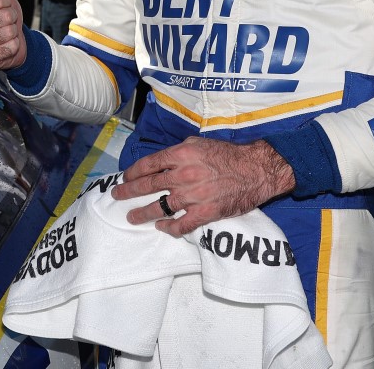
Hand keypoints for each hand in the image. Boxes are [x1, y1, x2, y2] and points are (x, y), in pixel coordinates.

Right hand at [0, 0, 27, 69]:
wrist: (13, 41)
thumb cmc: (4, 14)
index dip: (7, 3)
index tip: (3, 7)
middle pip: (4, 17)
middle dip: (12, 19)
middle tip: (6, 23)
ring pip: (7, 33)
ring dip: (13, 33)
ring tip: (6, 34)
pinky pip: (9, 48)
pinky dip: (14, 46)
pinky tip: (6, 47)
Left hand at [112, 138, 295, 235]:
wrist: (256, 169)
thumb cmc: (228, 154)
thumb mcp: (199, 144)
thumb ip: (178, 153)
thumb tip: (161, 162)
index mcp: (181, 155)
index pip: (148, 164)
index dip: (133, 172)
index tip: (125, 178)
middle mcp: (183, 175)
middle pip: (149, 185)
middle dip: (129, 191)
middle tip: (117, 195)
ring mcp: (193, 196)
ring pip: (161, 207)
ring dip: (143, 213)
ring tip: (132, 217)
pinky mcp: (206, 213)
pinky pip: (182, 225)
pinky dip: (170, 228)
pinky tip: (161, 227)